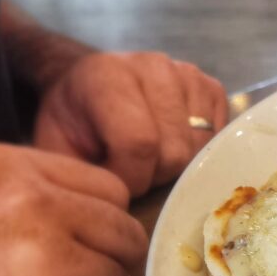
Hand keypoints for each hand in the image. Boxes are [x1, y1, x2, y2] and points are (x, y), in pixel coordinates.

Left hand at [34, 52, 227, 197]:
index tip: (118, 184)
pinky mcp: (212, 86)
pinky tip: (175, 144)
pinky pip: (218, 137)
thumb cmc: (74, 120)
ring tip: (154, 157)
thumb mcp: (58, 147)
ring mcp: (188, 74)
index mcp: (109, 77)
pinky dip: (198, 151)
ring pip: (200, 149)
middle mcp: (154, 67)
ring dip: (179, 165)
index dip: (132, 178)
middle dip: (156, 175)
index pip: (140, 144)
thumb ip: (83, 174)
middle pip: (175, 152)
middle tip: (135, 169)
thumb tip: (118, 208)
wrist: (87, 81)